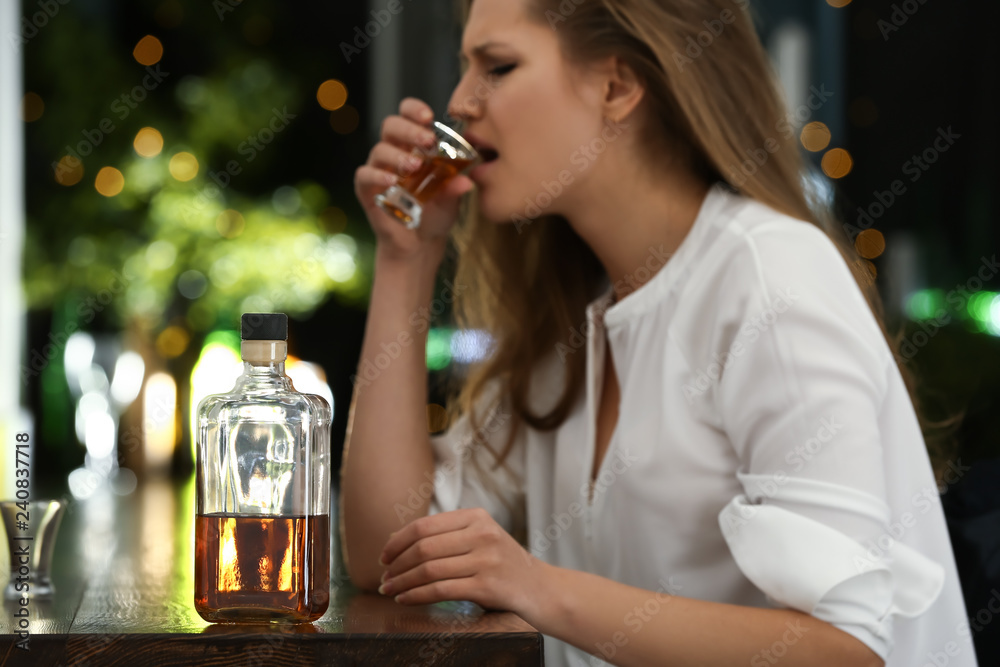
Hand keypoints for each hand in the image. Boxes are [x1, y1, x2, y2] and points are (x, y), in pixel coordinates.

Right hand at [354, 97, 474, 261]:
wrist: (420, 244)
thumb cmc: (436, 214)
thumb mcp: (451, 200)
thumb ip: (455, 188)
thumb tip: (467, 181)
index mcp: (414, 146)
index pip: (407, 116)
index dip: (413, 110)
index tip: (429, 116)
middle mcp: (394, 153)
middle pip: (391, 126)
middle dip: (409, 129)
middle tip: (428, 140)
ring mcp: (379, 170)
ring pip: (379, 150)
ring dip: (398, 155)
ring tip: (414, 166)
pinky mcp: (367, 190)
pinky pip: (365, 175)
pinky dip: (377, 176)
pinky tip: (393, 182)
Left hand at [377, 508, 547, 618]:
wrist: (541, 589)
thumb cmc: (503, 565)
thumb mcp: (481, 538)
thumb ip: (446, 536)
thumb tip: (396, 542)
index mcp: (477, 516)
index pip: (425, 525)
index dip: (398, 541)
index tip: (384, 556)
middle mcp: (482, 534)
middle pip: (424, 547)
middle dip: (396, 564)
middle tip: (384, 578)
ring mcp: (486, 560)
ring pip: (429, 569)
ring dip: (402, 582)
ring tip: (390, 590)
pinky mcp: (487, 586)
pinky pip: (441, 590)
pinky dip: (417, 595)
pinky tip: (406, 599)